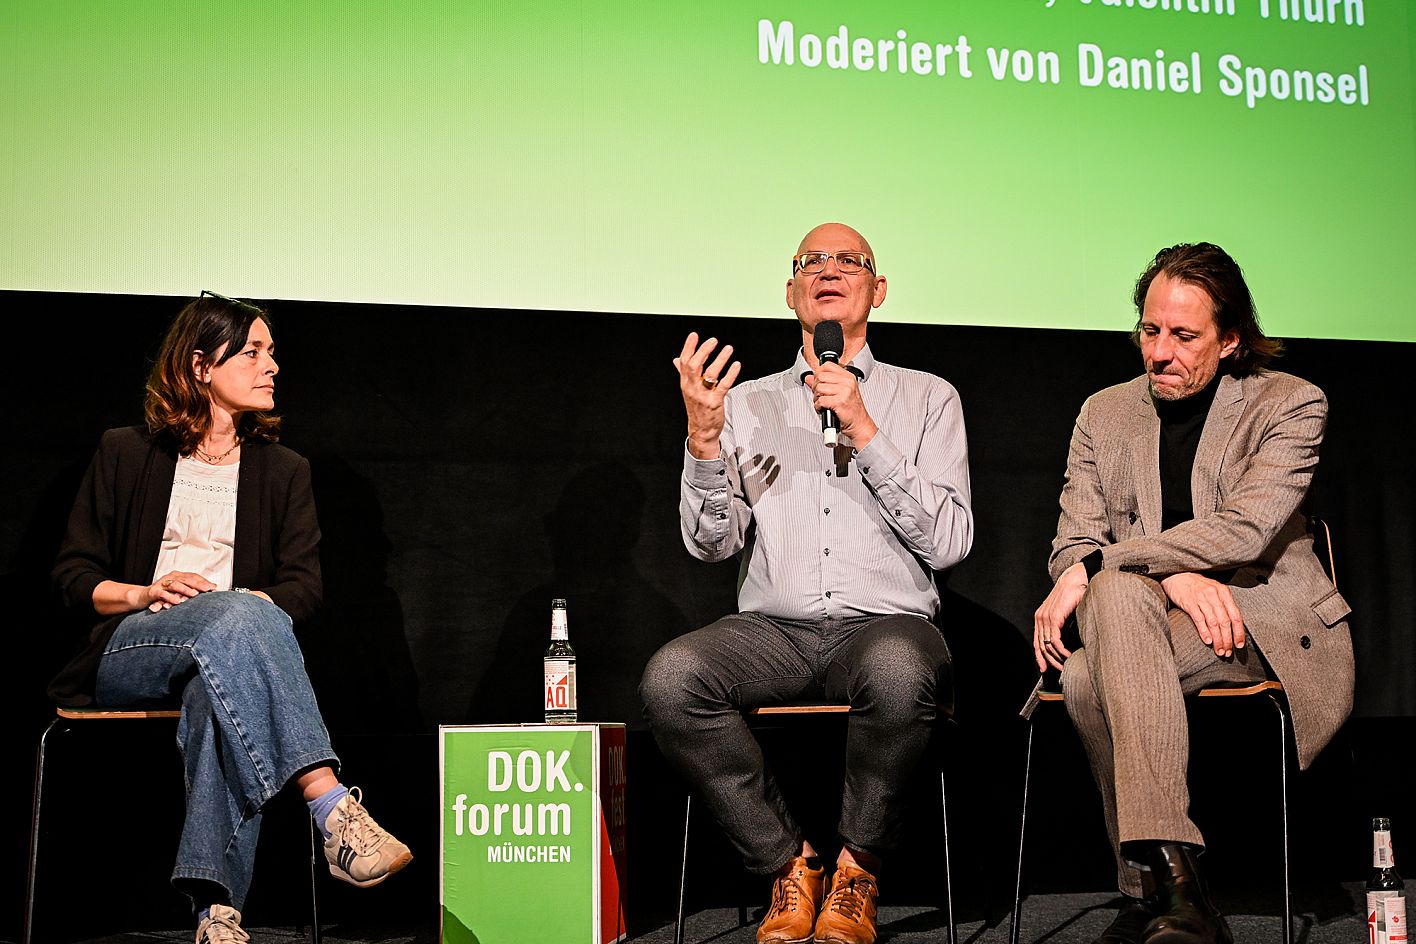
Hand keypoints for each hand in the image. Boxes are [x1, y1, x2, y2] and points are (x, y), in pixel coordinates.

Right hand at [144, 571, 215, 610]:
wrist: (142, 597)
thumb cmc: (163, 594)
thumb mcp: (179, 592)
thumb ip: (192, 590)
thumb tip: (211, 589)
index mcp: (178, 576)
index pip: (193, 577)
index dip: (204, 582)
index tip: (214, 587)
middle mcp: (171, 577)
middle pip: (187, 579)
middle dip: (199, 584)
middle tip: (208, 589)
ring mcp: (161, 583)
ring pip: (175, 584)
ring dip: (186, 589)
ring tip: (194, 594)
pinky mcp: (153, 591)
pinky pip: (162, 594)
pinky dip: (170, 597)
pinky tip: (177, 601)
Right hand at [674, 332, 740, 459]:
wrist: (701, 431)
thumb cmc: (697, 408)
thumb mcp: (688, 390)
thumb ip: (683, 373)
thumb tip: (676, 359)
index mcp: (685, 383)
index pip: (684, 362)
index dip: (689, 347)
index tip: (694, 335)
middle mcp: (692, 388)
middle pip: (694, 365)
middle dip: (703, 351)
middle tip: (713, 341)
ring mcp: (703, 395)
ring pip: (710, 374)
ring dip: (720, 359)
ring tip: (728, 349)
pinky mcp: (715, 402)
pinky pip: (723, 385)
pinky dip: (731, 374)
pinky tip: (736, 365)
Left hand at [804, 360, 876, 447]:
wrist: (860, 425)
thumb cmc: (851, 411)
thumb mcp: (839, 393)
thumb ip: (823, 383)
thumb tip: (809, 378)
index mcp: (848, 377)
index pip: (827, 366)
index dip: (818, 374)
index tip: (819, 382)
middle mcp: (847, 382)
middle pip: (820, 376)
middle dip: (816, 387)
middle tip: (820, 396)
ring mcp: (844, 391)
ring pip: (819, 388)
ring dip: (816, 398)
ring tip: (823, 403)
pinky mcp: (839, 402)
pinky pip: (820, 401)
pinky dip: (818, 407)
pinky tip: (824, 409)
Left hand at [1033, 561, 1087, 670]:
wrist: (1076, 578)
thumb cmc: (1073, 595)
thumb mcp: (1063, 613)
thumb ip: (1061, 626)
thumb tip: (1065, 643)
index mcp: (1040, 618)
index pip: (1036, 643)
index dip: (1039, 657)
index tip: (1045, 669)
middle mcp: (1040, 618)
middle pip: (1040, 647)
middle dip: (1049, 661)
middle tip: (1060, 670)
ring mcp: (1045, 617)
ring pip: (1047, 645)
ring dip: (1057, 658)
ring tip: (1066, 664)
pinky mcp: (1054, 617)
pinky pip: (1054, 640)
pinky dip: (1061, 650)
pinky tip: (1068, 655)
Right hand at [1160, 572, 1245, 656]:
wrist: (1176, 575)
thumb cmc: (1196, 585)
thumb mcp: (1214, 590)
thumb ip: (1223, 604)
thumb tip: (1232, 625)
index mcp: (1223, 592)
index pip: (1235, 615)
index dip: (1239, 632)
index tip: (1239, 644)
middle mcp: (1214, 595)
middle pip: (1225, 621)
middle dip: (1228, 639)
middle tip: (1228, 651)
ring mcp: (1201, 598)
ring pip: (1213, 623)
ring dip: (1217, 639)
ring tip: (1219, 650)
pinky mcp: (1188, 602)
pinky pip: (1199, 619)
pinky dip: (1204, 631)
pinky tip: (1207, 641)